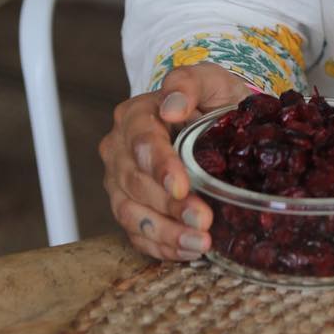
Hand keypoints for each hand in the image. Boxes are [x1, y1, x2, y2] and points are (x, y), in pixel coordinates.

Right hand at [99, 61, 250, 260]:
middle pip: (135, 183)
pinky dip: (161, 247)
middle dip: (169, 206)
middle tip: (203, 221)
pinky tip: (189, 252)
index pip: (141, 142)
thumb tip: (172, 106)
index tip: (182, 185)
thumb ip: (190, 83)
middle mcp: (120, 151)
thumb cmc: (211, 100)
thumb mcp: (210, 81)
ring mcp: (120, 183)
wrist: (214, 119)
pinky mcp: (130, 208)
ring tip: (200, 244)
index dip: (159, 166)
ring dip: (165, 233)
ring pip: (130, 214)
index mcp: (135, 116)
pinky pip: (137, 234)